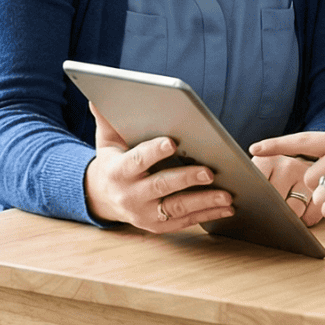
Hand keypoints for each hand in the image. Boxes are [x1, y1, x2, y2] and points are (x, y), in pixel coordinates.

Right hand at [85, 106, 233, 231]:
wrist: (103, 197)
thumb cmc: (113, 161)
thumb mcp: (106, 141)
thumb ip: (107, 120)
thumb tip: (97, 98)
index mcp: (118, 172)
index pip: (137, 160)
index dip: (153, 152)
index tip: (171, 142)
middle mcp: (130, 196)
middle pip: (161, 186)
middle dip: (186, 179)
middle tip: (209, 172)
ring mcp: (144, 214)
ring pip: (177, 208)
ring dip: (203, 202)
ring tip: (227, 196)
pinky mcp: (158, 226)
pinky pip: (185, 222)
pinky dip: (207, 216)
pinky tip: (227, 209)